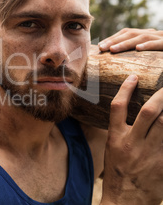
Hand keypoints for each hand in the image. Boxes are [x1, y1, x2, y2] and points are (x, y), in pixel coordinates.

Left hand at [98, 28, 162, 52]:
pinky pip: (157, 43)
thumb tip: (116, 61)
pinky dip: (147, 45)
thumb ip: (136, 53)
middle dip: (114, 40)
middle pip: (130, 34)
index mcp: (146, 35)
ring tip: (112, 49)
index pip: (126, 33)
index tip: (100, 46)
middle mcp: (152, 34)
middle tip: (101, 48)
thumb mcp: (149, 53)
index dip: (113, 38)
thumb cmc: (161, 54)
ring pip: (141, 37)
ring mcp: (161, 38)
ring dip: (125, 43)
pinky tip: (138, 48)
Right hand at [101, 75, 162, 204]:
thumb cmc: (117, 174)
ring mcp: (151, 154)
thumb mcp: (112, 150)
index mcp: (116, 139)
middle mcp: (133, 143)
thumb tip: (135, 113)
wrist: (126, 202)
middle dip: (161, 95)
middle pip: (150, 112)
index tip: (133, 77)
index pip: (118, 107)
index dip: (126, 90)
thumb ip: (122, 132)